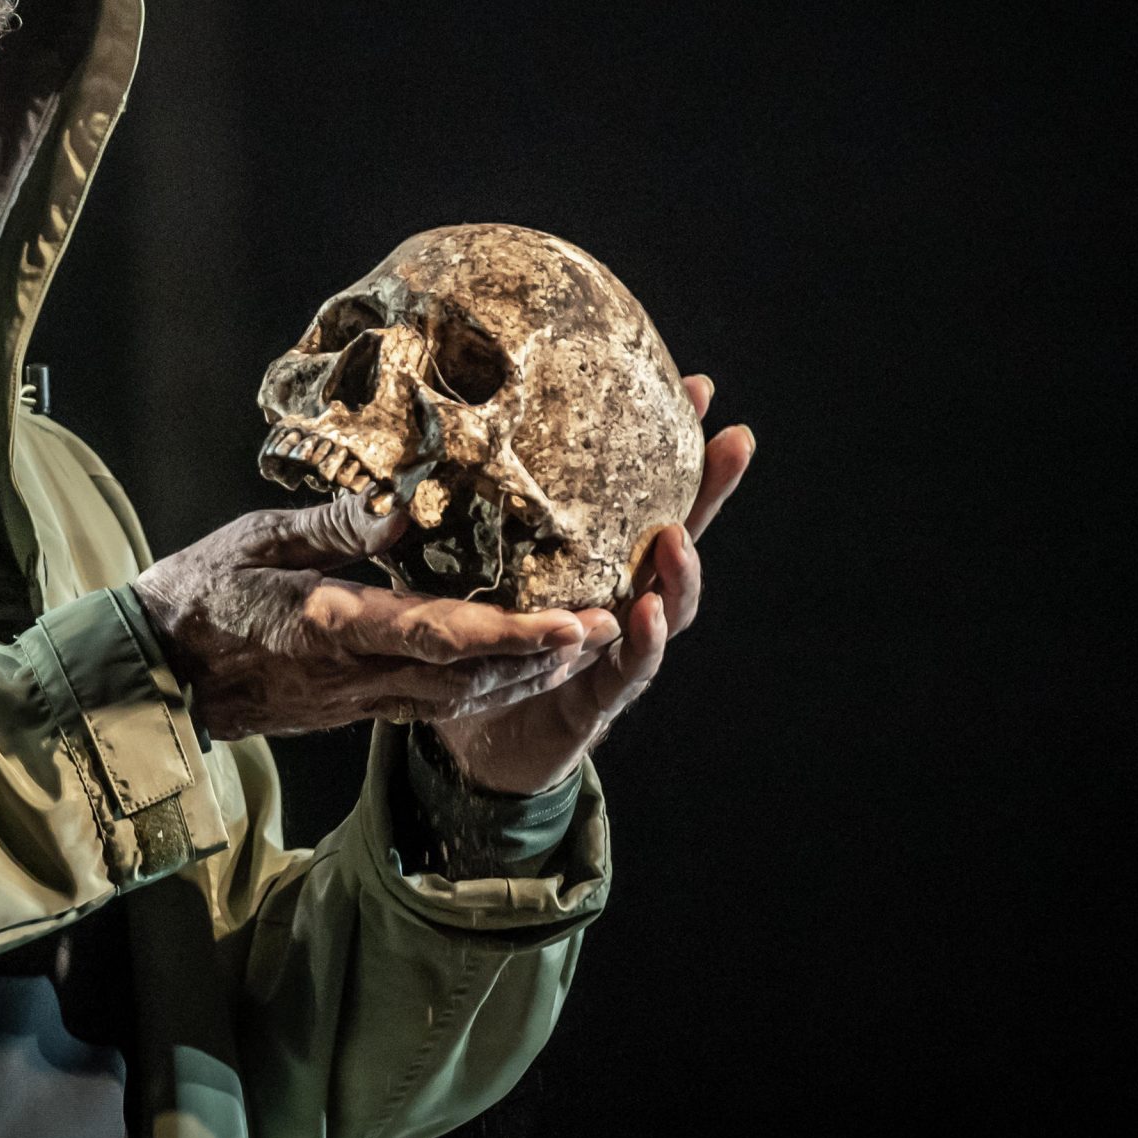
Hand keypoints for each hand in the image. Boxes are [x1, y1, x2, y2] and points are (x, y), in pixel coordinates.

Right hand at [132, 495, 598, 744]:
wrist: (152, 672)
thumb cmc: (196, 592)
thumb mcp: (256, 538)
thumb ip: (335, 525)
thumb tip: (407, 504)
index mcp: (328, 626)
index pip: (435, 634)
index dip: (510, 634)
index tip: (568, 622)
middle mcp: (352, 674)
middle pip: (467, 677)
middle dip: (542, 658)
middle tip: (608, 626)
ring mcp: (353, 700)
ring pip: (458, 699)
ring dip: (523, 677)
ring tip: (581, 644)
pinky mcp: (350, 709)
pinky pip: (432, 705)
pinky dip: (484, 687)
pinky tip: (516, 667)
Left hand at [427, 374, 755, 792]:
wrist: (470, 747)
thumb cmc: (469, 650)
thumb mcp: (450, 570)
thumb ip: (444, 520)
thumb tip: (405, 450)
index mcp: (588, 563)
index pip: (636, 498)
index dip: (670, 449)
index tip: (696, 390)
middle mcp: (615, 601)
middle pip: (674, 541)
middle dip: (708, 493)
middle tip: (732, 442)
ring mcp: (614, 653)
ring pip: (663, 607)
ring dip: (679, 574)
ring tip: (678, 538)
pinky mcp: (595, 701)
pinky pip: (624, 671)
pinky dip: (637, 644)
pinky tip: (637, 613)